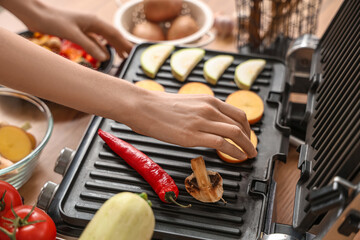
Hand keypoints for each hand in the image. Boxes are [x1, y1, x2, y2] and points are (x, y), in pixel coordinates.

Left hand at [9, 0, 132, 60]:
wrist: (37, 15)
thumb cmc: (53, 20)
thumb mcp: (73, 34)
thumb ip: (89, 46)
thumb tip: (105, 58)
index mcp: (94, 21)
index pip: (114, 33)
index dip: (124, 43)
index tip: (132, 52)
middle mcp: (92, 23)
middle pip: (111, 36)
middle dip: (121, 45)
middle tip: (129, 56)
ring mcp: (85, 28)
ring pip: (104, 39)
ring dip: (112, 48)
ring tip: (120, 56)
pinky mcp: (78, 32)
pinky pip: (94, 41)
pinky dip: (100, 48)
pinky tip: (103, 55)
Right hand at [126, 91, 256, 159]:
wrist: (142, 106)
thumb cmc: (159, 105)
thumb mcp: (187, 103)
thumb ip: (202, 110)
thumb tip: (210, 122)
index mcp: (208, 100)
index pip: (237, 113)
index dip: (247, 127)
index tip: (248, 136)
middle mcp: (209, 109)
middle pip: (240, 124)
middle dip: (250, 138)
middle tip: (251, 148)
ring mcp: (201, 122)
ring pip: (235, 133)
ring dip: (246, 146)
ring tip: (249, 155)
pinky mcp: (192, 136)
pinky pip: (222, 144)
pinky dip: (234, 152)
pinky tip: (237, 157)